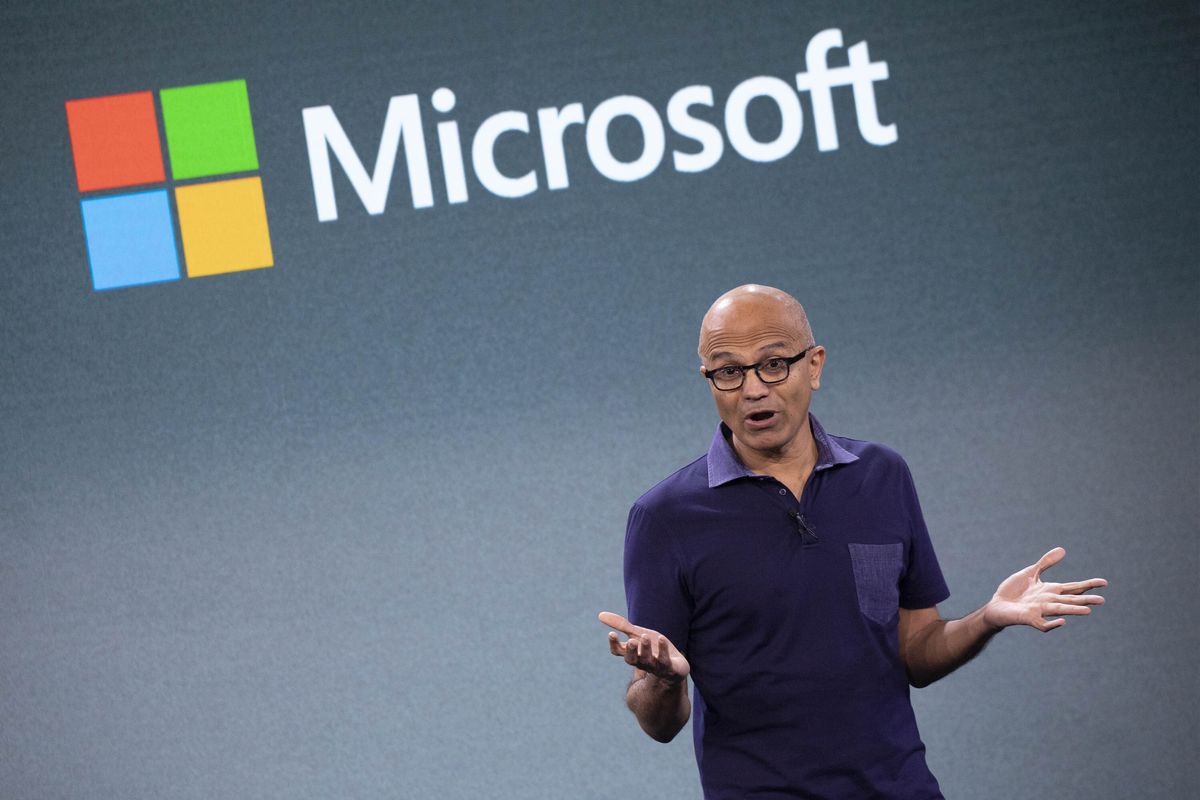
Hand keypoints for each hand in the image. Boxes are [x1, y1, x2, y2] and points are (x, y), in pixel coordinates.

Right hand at [598, 611, 689, 683]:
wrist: (675, 666)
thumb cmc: (652, 649)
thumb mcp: (637, 634)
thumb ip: (621, 626)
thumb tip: (600, 615)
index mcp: (632, 653)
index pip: (618, 652)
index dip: (614, 644)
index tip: (611, 633)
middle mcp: (641, 661)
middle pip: (631, 659)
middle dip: (630, 650)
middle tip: (631, 641)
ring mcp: (655, 666)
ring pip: (648, 660)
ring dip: (645, 648)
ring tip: (645, 636)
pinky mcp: (669, 668)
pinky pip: (665, 660)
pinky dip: (663, 649)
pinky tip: (662, 639)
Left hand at [984, 547, 1106, 631]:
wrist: (996, 605)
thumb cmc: (1014, 591)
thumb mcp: (1030, 573)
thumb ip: (1046, 563)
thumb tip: (1063, 550)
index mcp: (1051, 590)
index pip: (1073, 588)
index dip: (1088, 585)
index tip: (1104, 583)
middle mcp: (1048, 601)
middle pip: (1070, 600)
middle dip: (1085, 600)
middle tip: (1102, 600)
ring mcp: (1039, 610)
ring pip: (1060, 610)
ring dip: (1073, 611)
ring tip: (1088, 611)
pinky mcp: (1028, 618)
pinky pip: (1042, 624)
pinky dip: (1051, 624)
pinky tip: (1061, 622)